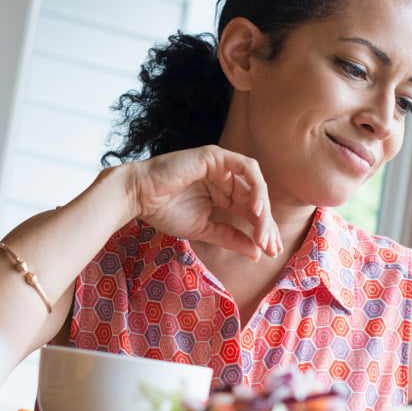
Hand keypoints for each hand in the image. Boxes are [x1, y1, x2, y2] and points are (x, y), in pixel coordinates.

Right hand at [126, 145, 280, 259]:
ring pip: (256, 185)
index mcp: (223, 194)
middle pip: (257, 200)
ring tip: (263, 232)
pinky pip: (246, 168)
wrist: (140, 197)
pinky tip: (256, 208)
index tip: (270, 252)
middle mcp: (226, 178)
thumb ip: (231, 238)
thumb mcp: (205, 230)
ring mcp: (222, 165)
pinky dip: (256, 187)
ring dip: (263, 209)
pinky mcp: (217, 156)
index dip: (263, 231)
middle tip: (272, 247)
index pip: (250, 212)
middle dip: (266, 225)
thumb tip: (257, 254)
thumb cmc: (165, 211)